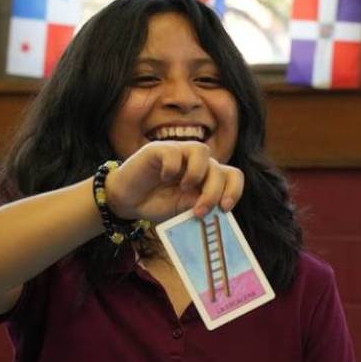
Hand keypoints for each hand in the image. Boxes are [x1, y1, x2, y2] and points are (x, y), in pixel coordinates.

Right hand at [104, 140, 243, 222]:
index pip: (232, 176)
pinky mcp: (160, 149)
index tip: (224, 208)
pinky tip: (164, 177)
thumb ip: (197, 206)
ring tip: (183, 188)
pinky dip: (172, 167)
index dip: (234, 190)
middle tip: (199, 212)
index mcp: (208, 178)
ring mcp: (180, 153)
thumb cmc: (157, 204)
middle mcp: (198, 163)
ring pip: (202, 151)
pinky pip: (174, 151)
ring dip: (197, 173)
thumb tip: (214, 209)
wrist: (126, 200)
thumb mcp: (180, 211)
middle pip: (219, 169)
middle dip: (213, 192)